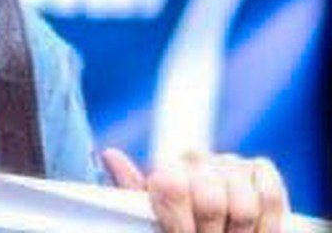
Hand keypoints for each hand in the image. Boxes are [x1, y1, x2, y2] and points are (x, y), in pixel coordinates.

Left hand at [103, 148, 288, 232]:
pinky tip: (255, 231)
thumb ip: (133, 198)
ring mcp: (231, 163)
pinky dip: (267, 221)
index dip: (179, 223)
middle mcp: (197, 160)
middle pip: (208, 200)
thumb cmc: (184, 231)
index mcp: (167, 171)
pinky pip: (270, 194)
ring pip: (242, 203)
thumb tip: (110, 154)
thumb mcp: (155, 223)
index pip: (171, 185)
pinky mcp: (261, 171)